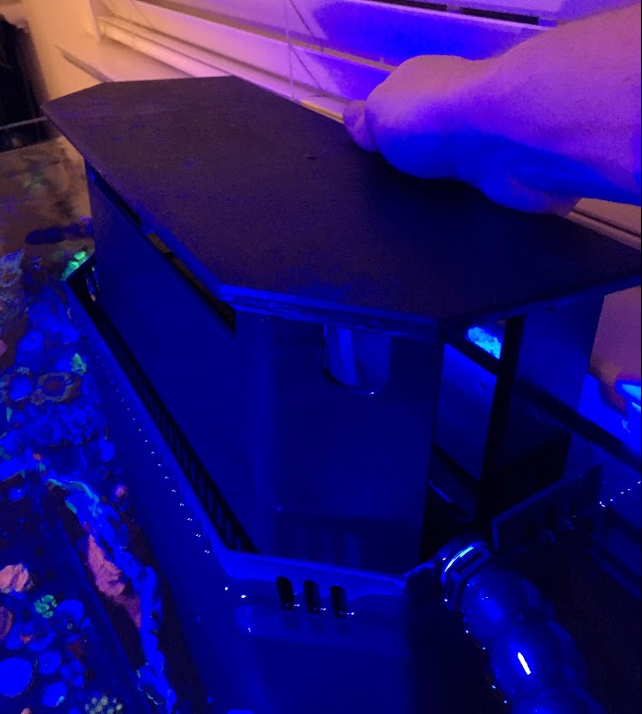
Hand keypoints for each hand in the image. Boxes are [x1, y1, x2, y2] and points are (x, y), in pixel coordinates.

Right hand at [344, 55, 579, 213]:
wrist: (504, 141)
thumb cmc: (430, 119)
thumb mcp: (379, 112)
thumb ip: (365, 120)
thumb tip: (354, 119)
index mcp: (424, 86)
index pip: (398, 115)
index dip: (382, 144)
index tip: (365, 179)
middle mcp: (456, 112)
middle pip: (424, 150)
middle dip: (408, 178)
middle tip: (383, 213)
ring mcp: (485, 144)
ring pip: (450, 180)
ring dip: (435, 202)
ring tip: (406, 235)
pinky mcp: (506, 178)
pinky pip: (474, 201)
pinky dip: (461, 215)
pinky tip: (442, 238)